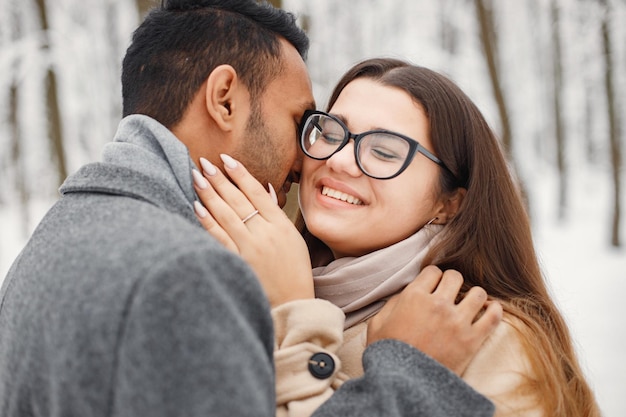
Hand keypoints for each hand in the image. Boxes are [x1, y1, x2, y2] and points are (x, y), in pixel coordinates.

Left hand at [192, 154, 313, 306]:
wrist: (293, 303)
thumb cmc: (294, 270)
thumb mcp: (293, 238)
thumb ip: (277, 213)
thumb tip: (266, 188)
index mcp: (280, 225)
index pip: (256, 192)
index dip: (240, 174)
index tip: (226, 159)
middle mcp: (265, 233)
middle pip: (238, 200)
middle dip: (219, 179)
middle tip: (204, 162)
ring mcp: (250, 248)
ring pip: (226, 215)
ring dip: (209, 194)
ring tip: (196, 176)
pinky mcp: (238, 262)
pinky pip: (219, 237)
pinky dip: (208, 221)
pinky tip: (197, 206)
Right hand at [367, 265, 501, 375]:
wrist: (403, 384)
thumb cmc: (387, 355)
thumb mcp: (377, 324)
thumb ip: (391, 304)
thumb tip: (405, 294)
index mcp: (414, 297)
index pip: (432, 272)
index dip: (432, 277)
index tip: (433, 286)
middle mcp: (438, 304)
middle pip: (455, 276)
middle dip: (452, 282)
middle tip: (450, 293)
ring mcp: (457, 321)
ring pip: (478, 293)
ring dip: (473, 295)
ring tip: (469, 303)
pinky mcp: (472, 340)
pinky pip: (493, 316)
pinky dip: (494, 310)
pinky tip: (489, 310)